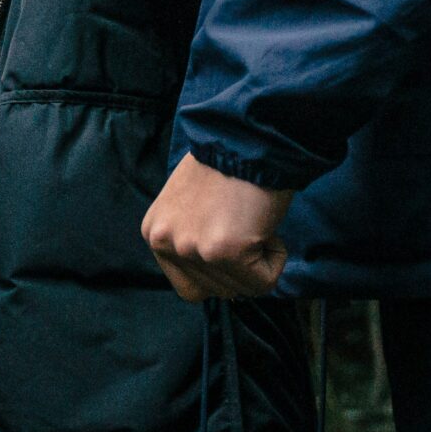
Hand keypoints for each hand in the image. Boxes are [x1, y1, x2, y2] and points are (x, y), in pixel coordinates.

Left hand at [142, 152, 294, 299]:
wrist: (249, 140)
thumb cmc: (227, 169)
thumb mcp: (189, 208)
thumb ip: (193, 242)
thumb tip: (219, 284)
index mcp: (154, 233)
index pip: (189, 286)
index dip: (220, 272)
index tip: (230, 239)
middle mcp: (165, 243)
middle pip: (216, 291)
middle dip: (241, 266)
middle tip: (244, 225)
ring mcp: (192, 248)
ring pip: (242, 288)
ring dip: (259, 260)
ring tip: (252, 221)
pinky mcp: (223, 251)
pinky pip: (264, 281)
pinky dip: (276, 257)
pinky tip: (265, 226)